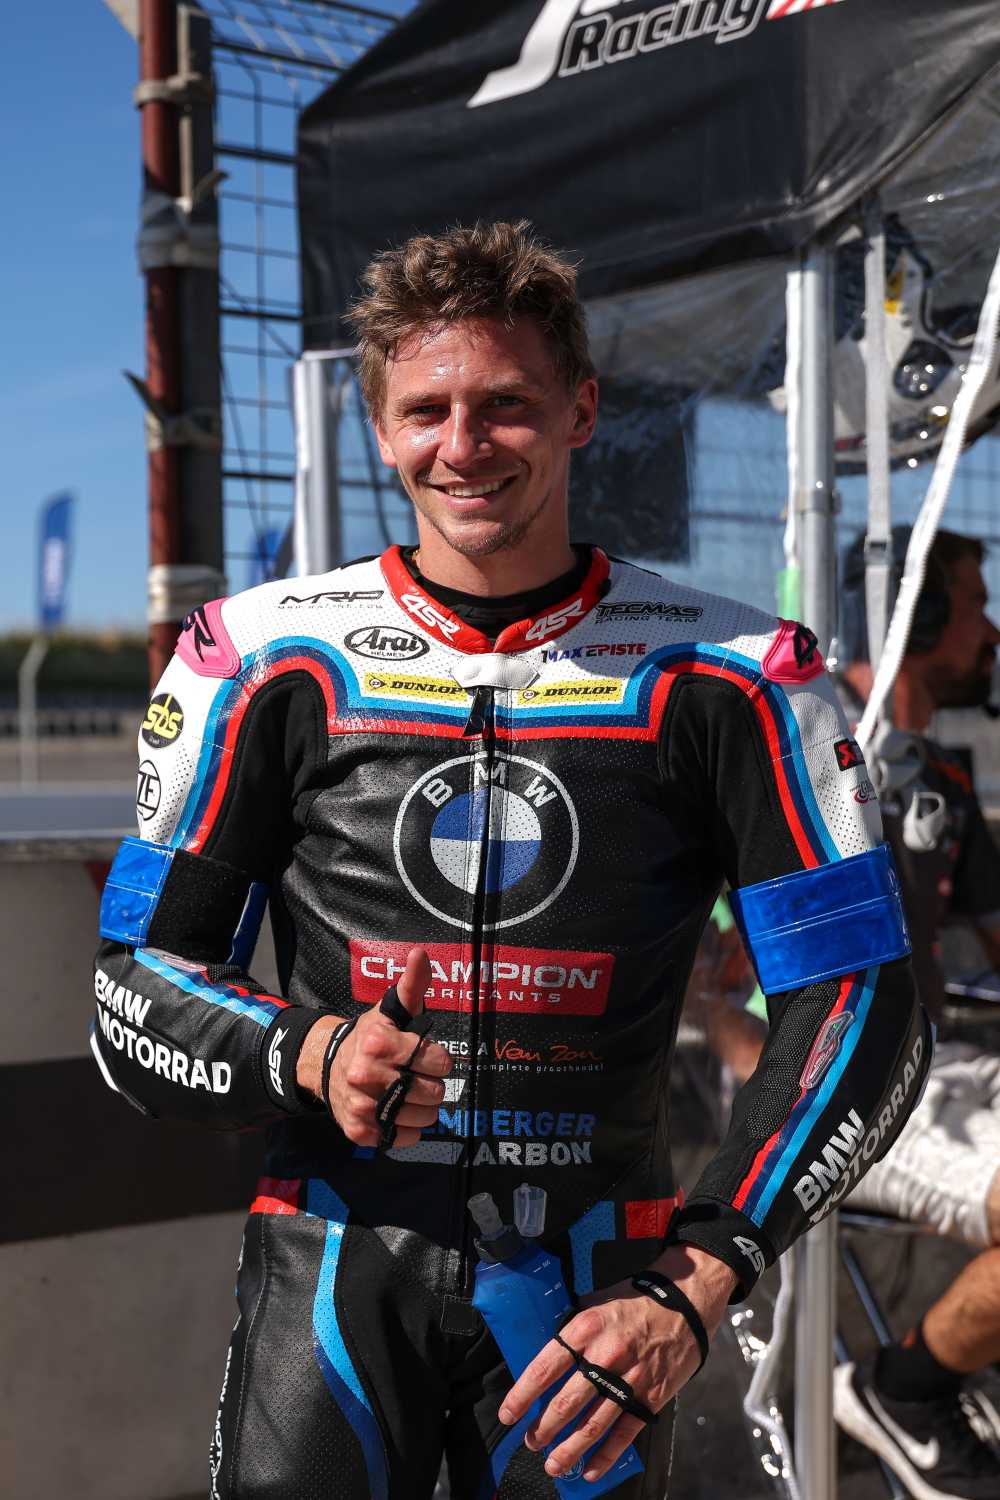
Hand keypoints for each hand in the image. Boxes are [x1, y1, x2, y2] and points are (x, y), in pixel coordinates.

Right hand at [296, 947, 451, 1147]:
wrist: (326, 1067)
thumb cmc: (370, 1037)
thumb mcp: (390, 1009)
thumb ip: (412, 984)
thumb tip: (421, 953)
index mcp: (379, 1042)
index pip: (440, 1062)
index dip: (437, 1060)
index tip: (423, 1056)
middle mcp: (367, 1075)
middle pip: (434, 1093)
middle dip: (431, 1084)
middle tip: (415, 1076)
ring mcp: (362, 1106)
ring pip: (424, 1118)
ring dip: (422, 1108)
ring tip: (408, 1094)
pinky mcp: (359, 1131)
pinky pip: (405, 1138)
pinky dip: (407, 1128)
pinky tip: (396, 1112)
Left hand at [497, 1245, 735, 1482]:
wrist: (684, 1302)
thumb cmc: (635, 1301)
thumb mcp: (596, 1303)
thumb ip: (573, 1330)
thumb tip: (547, 1356)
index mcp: (586, 1329)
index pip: (545, 1367)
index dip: (523, 1395)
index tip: (508, 1414)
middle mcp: (605, 1356)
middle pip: (566, 1403)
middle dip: (543, 1429)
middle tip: (531, 1442)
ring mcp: (630, 1379)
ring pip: (593, 1424)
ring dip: (569, 1449)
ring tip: (553, 1465)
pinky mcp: (651, 1396)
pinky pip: (624, 1432)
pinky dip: (606, 1456)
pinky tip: (591, 1470)